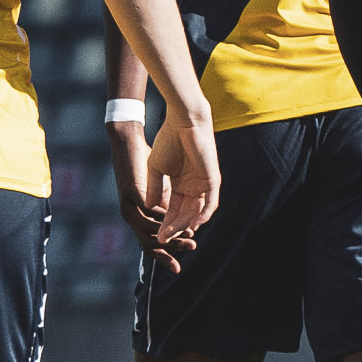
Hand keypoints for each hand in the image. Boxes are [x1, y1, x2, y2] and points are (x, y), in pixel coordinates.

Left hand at [106, 119, 195, 269]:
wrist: (128, 144)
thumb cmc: (143, 165)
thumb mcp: (159, 190)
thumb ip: (166, 206)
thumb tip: (181, 221)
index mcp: (135, 217)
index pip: (147, 245)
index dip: (162, 257)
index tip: (178, 267)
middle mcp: (129, 215)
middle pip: (148, 243)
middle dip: (171, 249)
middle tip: (192, 248)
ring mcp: (128, 206)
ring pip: (149, 230)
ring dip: (171, 234)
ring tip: (190, 235)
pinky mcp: (131, 194)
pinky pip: (149, 212)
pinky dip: (165, 218)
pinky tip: (180, 218)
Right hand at [143, 102, 219, 242]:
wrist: (182, 122)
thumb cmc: (168, 140)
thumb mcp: (156, 168)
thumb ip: (155, 188)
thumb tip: (149, 207)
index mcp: (181, 184)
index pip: (174, 210)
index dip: (165, 222)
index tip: (156, 235)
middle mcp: (193, 187)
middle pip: (185, 214)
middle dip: (173, 227)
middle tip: (162, 238)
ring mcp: (204, 184)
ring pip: (197, 212)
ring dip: (185, 225)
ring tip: (172, 234)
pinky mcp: (212, 180)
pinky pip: (210, 204)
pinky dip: (204, 216)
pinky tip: (194, 225)